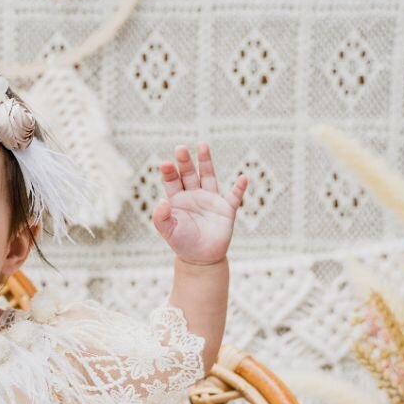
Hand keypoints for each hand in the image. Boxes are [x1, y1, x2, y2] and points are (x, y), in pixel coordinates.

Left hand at [153, 143, 247, 264]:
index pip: (172, 181)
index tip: (165, 164)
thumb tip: (162, 201)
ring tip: (202, 145)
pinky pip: (234, 196)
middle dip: (185, 161)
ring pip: (208, 176)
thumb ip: (161, 217)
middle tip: (180, 148)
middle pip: (189, 173)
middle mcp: (194, 194)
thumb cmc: (182, 243)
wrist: (201, 258)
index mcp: (178, 199)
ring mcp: (210, 199)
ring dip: (205, 162)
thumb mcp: (168, 231)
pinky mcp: (226, 209)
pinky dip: (239, 188)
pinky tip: (243, 177)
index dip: (169, 172)